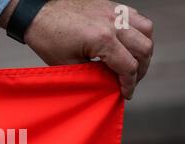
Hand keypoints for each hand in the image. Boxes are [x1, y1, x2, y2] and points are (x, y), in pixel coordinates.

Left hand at [0, 0, 153, 99]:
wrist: (37, 13)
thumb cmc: (47, 37)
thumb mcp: (68, 64)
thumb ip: (92, 75)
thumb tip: (108, 84)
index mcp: (102, 39)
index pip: (129, 66)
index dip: (130, 84)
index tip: (126, 94)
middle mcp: (113, 22)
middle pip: (144, 49)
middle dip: (140, 70)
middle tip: (130, 81)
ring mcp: (114, 11)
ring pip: (147, 30)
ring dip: (143, 49)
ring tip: (133, 63)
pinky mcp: (111, 5)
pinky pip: (136, 18)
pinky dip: (138, 32)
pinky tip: (127, 44)